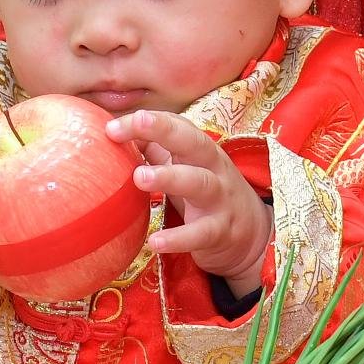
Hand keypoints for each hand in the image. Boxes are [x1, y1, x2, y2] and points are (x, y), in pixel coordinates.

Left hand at [113, 113, 270, 291]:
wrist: (252, 236)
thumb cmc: (206, 194)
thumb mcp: (185, 169)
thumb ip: (156, 151)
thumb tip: (114, 135)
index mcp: (201, 151)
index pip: (177, 125)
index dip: (148, 122)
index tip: (111, 127)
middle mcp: (214, 169)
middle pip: (194, 142)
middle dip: (166, 130)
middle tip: (138, 122)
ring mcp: (220, 200)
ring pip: (200, 183)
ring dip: (170, 177)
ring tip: (139, 177)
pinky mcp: (221, 232)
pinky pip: (200, 234)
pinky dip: (178, 238)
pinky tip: (154, 242)